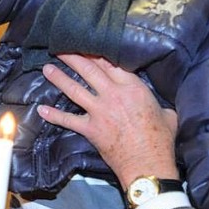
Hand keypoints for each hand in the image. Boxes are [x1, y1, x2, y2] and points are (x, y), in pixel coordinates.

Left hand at [38, 54, 177, 188]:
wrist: (148, 164)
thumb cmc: (161, 140)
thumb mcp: (166, 113)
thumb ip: (158, 103)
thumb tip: (161, 104)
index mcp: (133, 88)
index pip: (110, 63)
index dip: (96, 52)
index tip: (85, 43)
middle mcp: (113, 95)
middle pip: (89, 70)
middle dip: (73, 56)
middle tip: (59, 46)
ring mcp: (99, 111)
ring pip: (75, 90)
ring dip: (59, 78)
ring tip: (47, 68)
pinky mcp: (91, 129)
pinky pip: (68, 120)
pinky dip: (54, 115)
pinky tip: (42, 109)